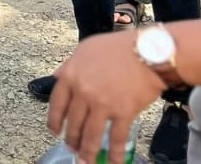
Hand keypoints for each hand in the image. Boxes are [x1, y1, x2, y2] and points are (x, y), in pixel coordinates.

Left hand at [48, 32, 165, 163]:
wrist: (147, 51)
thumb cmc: (117, 48)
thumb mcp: (85, 49)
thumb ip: (70, 66)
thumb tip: (58, 78)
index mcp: (71, 75)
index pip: (57, 103)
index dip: (53, 120)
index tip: (53, 131)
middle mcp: (83, 91)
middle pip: (73, 122)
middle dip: (71, 139)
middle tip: (72, 147)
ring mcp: (103, 104)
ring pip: (91, 134)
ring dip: (88, 151)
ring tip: (86, 160)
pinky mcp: (123, 113)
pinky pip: (117, 139)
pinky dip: (115, 154)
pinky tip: (114, 162)